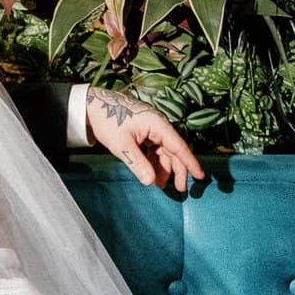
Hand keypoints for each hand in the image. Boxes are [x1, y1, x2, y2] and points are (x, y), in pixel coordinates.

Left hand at [85, 87, 205, 192]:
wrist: (94, 105)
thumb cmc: (108, 119)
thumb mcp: (122, 144)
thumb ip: (138, 163)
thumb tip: (151, 181)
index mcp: (157, 125)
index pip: (179, 146)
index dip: (190, 162)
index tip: (200, 176)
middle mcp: (158, 126)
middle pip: (174, 150)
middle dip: (178, 170)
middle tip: (180, 189)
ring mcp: (152, 129)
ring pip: (164, 151)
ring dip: (164, 168)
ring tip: (161, 185)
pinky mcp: (145, 132)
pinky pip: (155, 149)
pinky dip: (155, 162)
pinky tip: (152, 174)